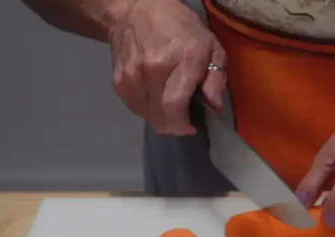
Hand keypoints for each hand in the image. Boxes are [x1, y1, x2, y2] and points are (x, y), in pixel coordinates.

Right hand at [107, 0, 226, 134]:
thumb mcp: (211, 45)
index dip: (183, 125)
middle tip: (182, 119)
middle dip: (174, 126)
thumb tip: (215, 106)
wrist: (135, 10)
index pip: (176, 106)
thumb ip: (216, 77)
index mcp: (182, 61)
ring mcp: (133, 77)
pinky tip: (155, 97)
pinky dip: (147, 109)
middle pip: (160, 117)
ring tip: (169, 106)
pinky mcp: (119, 81)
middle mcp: (154, 70)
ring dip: (160, 117)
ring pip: (147, 116)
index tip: (191, 126)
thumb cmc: (180, 27)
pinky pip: (135, 107)